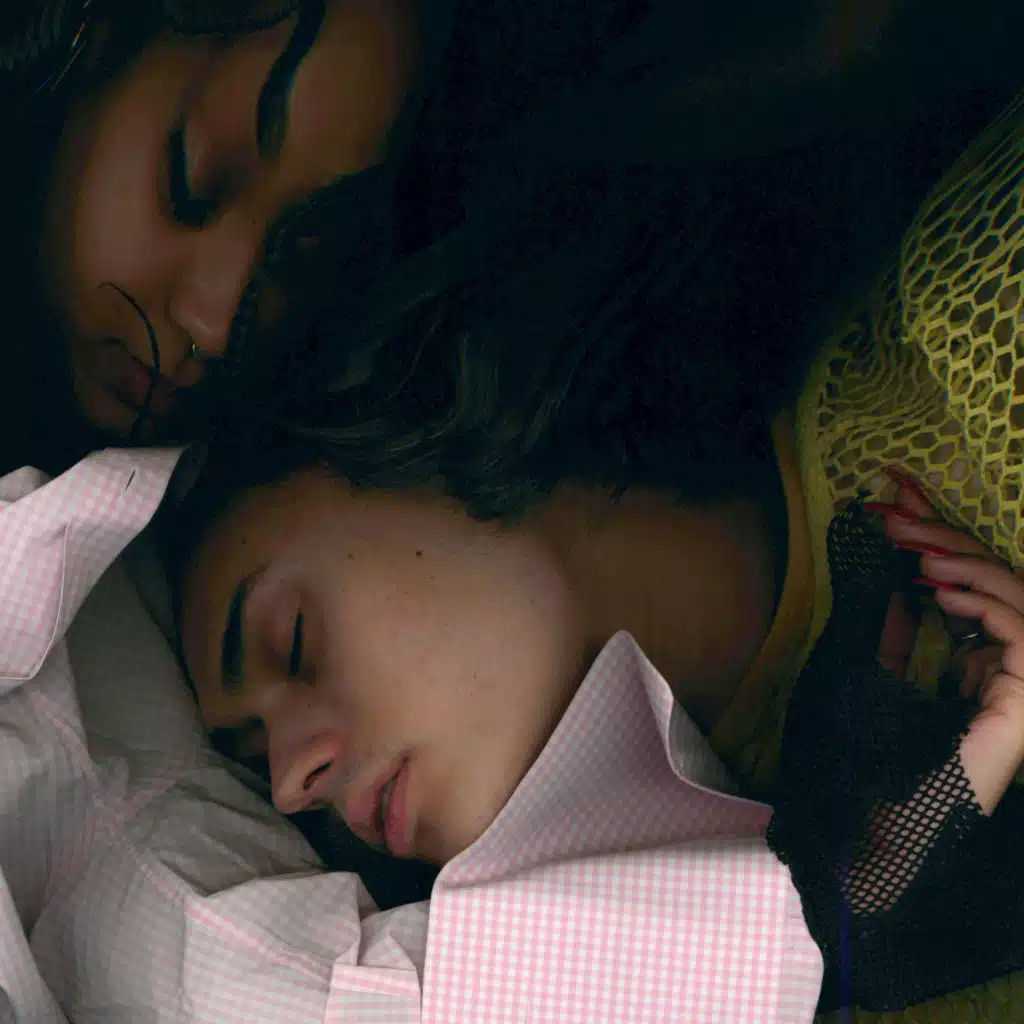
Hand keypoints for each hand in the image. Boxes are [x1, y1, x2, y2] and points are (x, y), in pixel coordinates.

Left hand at [871, 469, 1023, 814]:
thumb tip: (900, 587)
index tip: (894, 491)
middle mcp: (1008, 662)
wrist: (895, 824)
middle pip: (991, 576)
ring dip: (960, 560)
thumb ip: (898, 635)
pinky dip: (984, 605)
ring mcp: (1023, 679)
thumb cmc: (887, 757)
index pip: (965, 579)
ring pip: (1015, 595)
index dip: (935, 532)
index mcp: (981, 657)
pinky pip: (1021, 635)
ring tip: (910, 544)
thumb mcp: (887, 676)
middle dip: (942, 533)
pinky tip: (940, 591)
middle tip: (891, 504)